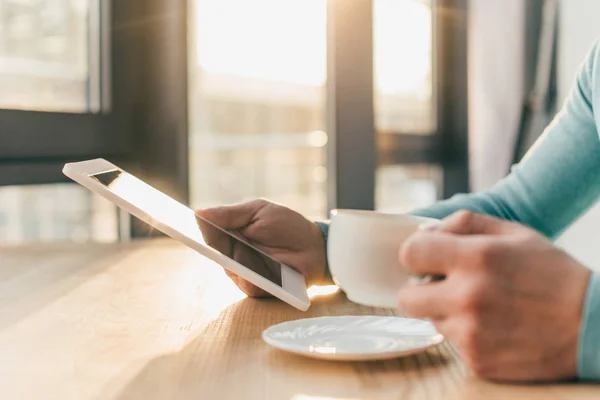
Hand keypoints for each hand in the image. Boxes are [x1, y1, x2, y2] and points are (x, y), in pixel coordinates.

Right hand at [196, 199, 326, 296]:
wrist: (315, 247)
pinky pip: (245, 282)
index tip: (171, 220)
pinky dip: (249, 274)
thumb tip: (198, 212)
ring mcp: (242, 272)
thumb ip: (230, 214)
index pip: (206, 232)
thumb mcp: (258, 211)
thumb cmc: (288, 226)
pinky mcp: (255, 288)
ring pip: (227, 267)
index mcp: (231, 233)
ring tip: (233, 247)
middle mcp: (232, 254)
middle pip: (211, 251)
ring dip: (231, 258)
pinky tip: (255, 265)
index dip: (189, 229)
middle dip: (204, 243)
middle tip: (192, 234)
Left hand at [398, 211, 590, 381]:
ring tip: (480, 306)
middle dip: (420, 290)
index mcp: (476, 258)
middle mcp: (468, 297)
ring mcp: (471, 333)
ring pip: (430, 320)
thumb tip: (427, 231)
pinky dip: (464, 334)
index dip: (415, 256)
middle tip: (444, 286)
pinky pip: (451, 342)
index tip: (426, 260)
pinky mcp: (476, 360)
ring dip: (445, 311)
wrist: (592, 326)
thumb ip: (466, 223)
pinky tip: (491, 326)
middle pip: (406, 297)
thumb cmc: (552, 273)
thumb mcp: (515, 233)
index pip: (409, 254)